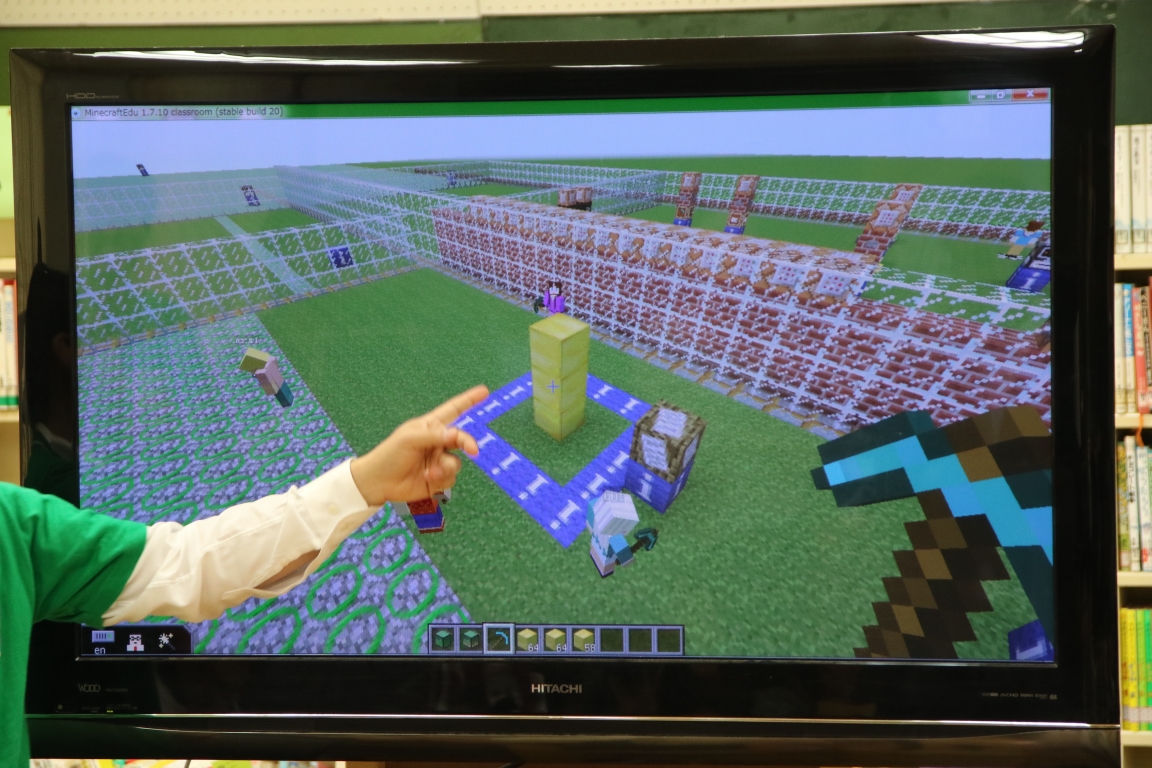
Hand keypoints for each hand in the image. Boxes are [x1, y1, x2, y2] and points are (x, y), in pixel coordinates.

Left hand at [349, 385, 487, 506]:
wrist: (379, 482)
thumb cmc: (390, 453)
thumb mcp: (411, 438)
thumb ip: (435, 435)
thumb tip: (457, 435)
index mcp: (431, 426)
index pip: (454, 410)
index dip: (469, 400)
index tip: (484, 391)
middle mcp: (438, 442)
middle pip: (462, 439)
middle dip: (467, 443)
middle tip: (473, 449)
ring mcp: (439, 460)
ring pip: (457, 462)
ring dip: (445, 466)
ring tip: (430, 471)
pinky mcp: (439, 478)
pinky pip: (452, 477)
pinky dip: (441, 477)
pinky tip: (427, 477)